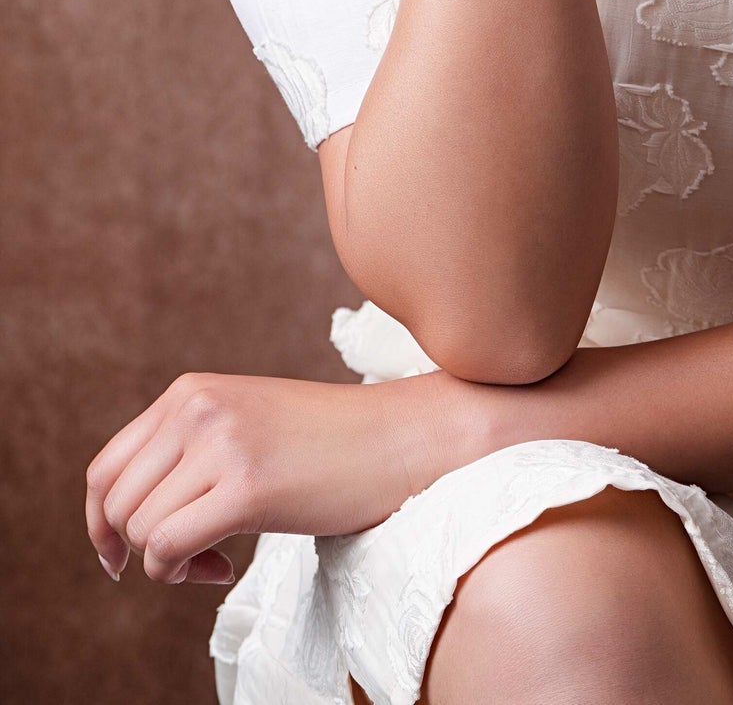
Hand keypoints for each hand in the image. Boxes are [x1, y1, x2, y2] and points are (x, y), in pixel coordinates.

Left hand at [85, 368, 479, 585]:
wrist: (400, 439)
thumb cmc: (326, 443)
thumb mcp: (242, 423)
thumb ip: (185, 447)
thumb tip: (118, 516)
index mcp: (190, 391)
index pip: (103, 469)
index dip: (99, 524)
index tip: (120, 557)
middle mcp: (197, 408)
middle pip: (115, 505)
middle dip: (137, 548)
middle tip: (190, 558)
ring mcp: (221, 444)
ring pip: (140, 530)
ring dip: (166, 564)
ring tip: (214, 558)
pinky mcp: (247, 486)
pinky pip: (168, 549)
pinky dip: (182, 574)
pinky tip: (224, 569)